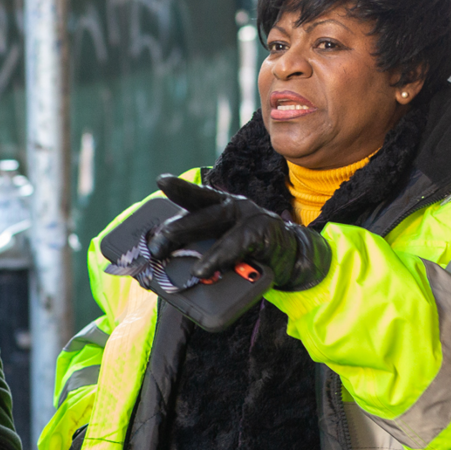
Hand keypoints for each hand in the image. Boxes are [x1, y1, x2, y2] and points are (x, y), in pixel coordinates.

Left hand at [115, 174, 324, 332]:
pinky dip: (217, 258)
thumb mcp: (224, 243)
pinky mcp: (264, 234)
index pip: (197, 196)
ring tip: (169, 253)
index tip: (161, 181)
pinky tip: (202, 268)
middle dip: (174, 228)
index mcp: (222, 205)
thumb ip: (200, 247)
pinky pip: (236, 245)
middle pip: (200, 211)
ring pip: (215, 223)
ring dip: (188, 238)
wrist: (294, 258)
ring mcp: (251, 217)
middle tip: (156, 243)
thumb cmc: (251, 250)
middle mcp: (234, 206)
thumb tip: (163, 263)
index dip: (179, 187)